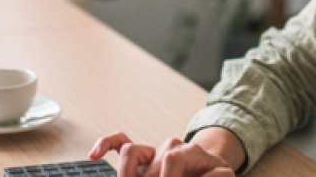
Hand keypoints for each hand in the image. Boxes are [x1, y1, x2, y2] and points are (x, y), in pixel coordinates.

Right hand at [89, 132, 235, 176]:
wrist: (211, 168)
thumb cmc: (212, 174)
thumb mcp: (220, 175)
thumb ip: (216, 176)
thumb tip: (214, 175)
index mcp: (189, 152)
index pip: (172, 159)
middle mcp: (169, 147)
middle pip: (150, 160)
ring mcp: (153, 151)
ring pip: (131, 150)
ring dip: (127, 173)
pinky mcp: (142, 155)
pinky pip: (119, 142)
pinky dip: (106, 144)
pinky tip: (94, 154)